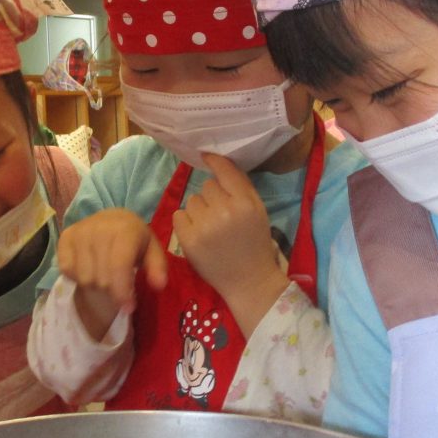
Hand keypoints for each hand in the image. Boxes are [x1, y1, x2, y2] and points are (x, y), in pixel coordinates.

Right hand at [57, 208, 167, 338]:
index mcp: (124, 230)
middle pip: (101, 279)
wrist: (111, 218)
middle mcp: (98, 228)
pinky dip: (78, 276)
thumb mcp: (152, 250)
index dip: (122, 292)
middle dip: (111, 290)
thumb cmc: (134, 239)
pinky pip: (67, 270)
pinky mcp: (65, 237)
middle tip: (118, 286)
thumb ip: (157, 267)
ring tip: (104, 274)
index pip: (118, 267)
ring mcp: (79, 232)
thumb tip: (159, 285)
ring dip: (95, 285)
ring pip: (84, 278)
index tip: (128, 308)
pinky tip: (89, 267)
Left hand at [173, 153, 289, 332]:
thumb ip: (241, 185)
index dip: (214, 161)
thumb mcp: (258, 210)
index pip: (224, 171)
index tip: (206, 156)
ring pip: (191, 200)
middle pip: (206, 186)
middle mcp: (225, 211)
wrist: (248, 280)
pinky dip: (185, 222)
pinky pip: (178, 215)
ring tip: (210, 227)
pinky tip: (198, 234)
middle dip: (212, 197)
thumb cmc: (254, 243)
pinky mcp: (188, 240)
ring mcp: (205, 226)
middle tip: (221, 215)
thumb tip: (218, 159)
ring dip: (198, 210)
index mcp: (245, 203)